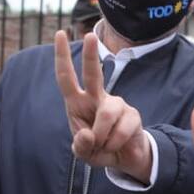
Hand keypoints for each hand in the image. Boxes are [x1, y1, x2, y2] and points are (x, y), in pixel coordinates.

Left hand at [54, 31, 151, 180]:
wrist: (124, 159)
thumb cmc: (98, 148)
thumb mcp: (83, 153)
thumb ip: (81, 146)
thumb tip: (88, 135)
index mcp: (78, 102)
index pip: (67, 77)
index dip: (62, 56)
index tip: (60, 33)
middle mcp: (97, 98)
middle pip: (93, 74)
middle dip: (91, 55)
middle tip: (89, 36)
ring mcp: (117, 104)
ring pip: (107, 113)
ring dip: (102, 136)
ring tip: (103, 146)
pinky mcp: (132, 115)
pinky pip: (122, 130)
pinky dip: (114, 143)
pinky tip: (116, 146)